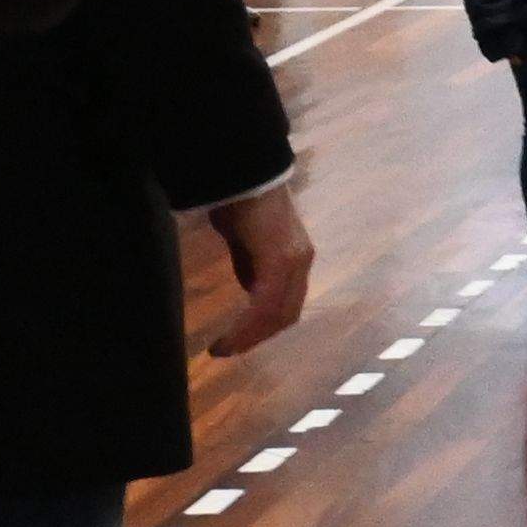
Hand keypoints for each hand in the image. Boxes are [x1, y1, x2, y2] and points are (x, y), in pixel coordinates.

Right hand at [195, 187, 313, 358]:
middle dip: (257, 336)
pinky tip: (228, 337)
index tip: (241, 341)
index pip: (288, 303)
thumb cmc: (240, 203)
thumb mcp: (246, 243)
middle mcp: (301, 263)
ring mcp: (294, 262)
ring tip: (224, 348)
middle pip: (286, 314)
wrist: (243, 176)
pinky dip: (246, 326)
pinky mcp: (279, 261)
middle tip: (230, 350)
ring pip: (277, 314)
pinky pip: (264, 304)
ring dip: (250, 336)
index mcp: (295, 258)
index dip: (266, 326)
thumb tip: (250, 288)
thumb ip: (252, 265)